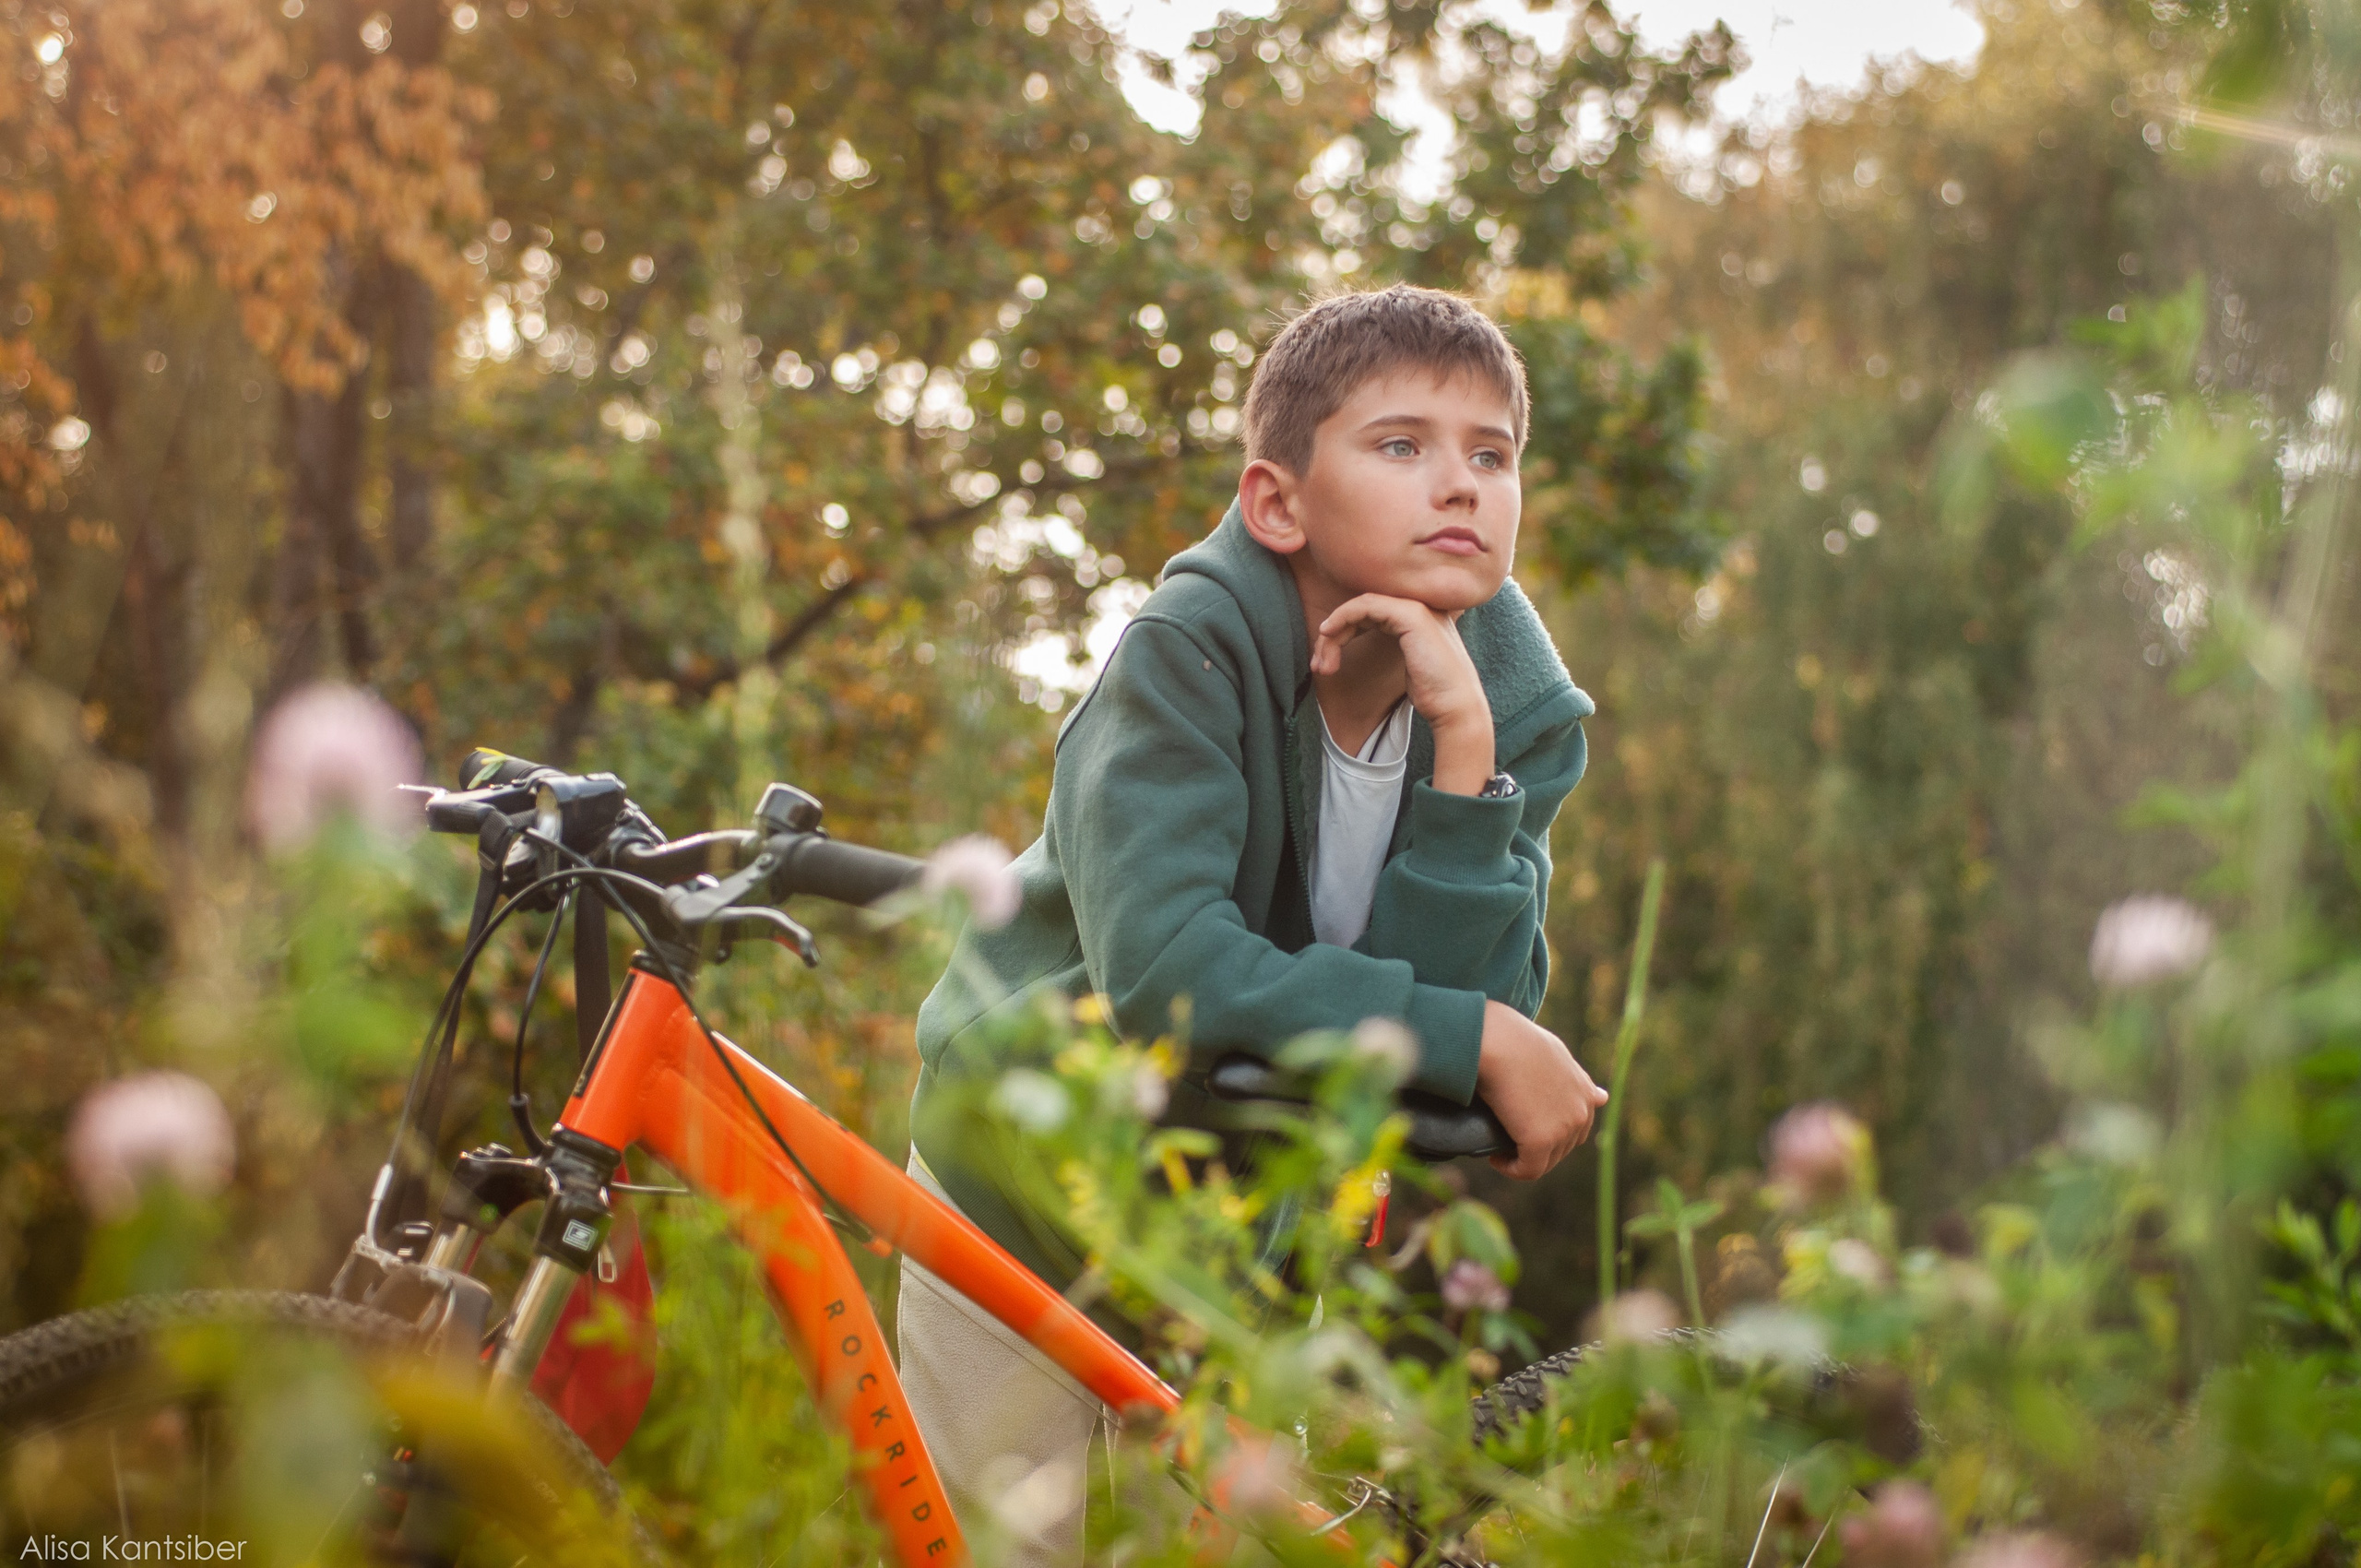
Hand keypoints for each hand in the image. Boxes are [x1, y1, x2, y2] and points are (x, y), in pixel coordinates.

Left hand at [1312, 593, 1493, 791]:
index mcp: (1420, 615)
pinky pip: (1366, 606)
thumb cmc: (1433, 692)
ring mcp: (1417, 607)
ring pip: (1361, 605)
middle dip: (1334, 635)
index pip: (1372, 612)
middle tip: (1319, 665)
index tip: (1325, 660)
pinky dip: (1343, 618)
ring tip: (1322, 664)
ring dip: (1334, 632)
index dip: (1344, 631)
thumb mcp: (1409, 663)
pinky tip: (1329, 635)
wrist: (1456, 707)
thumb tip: (1360, 642)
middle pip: (1363, 608)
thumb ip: (1395, 645)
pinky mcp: (1411, 614)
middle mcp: (1420, 605)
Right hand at [1475, 999, 1608, 1179]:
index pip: (1578, 1126)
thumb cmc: (1517, 1040)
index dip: (1553, 1132)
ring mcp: (1564, 1128)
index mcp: (1586, 1092)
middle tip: (1509, 1137)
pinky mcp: (1541, 1140)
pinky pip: (1528, 1170)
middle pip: (1562, 1147)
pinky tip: (1495, 1158)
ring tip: (1501, 1148)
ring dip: (1524, 1159)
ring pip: (1545, 1161)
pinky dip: (1510, 1168)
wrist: (1500, 1041)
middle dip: (1538, 1147)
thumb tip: (1604, 1097)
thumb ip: (1577, 1077)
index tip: (1526, 1127)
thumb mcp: (1557, 1054)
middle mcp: (1581, 1111)